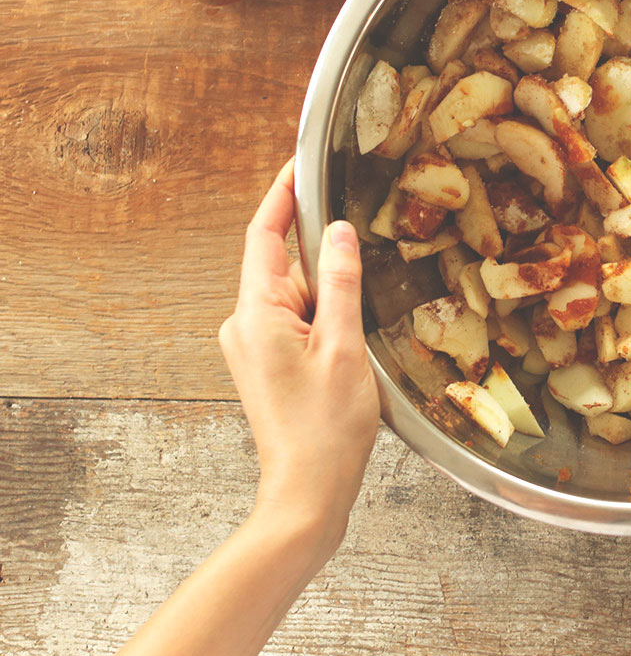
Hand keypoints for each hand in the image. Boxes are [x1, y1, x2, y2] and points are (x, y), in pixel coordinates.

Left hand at [218, 162, 379, 556]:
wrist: (307, 492)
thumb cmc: (324, 430)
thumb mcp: (344, 346)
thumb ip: (342, 282)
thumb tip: (339, 232)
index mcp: (256, 314)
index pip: (264, 234)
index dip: (283, 194)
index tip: (300, 163)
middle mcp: (244, 326)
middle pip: (284, 265)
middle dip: (324, 258)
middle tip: (361, 256)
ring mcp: (253, 348)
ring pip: (295, 296)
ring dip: (330, 297)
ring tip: (361, 323)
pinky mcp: (267, 366)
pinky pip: (296, 322)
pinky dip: (326, 319)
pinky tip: (351, 340)